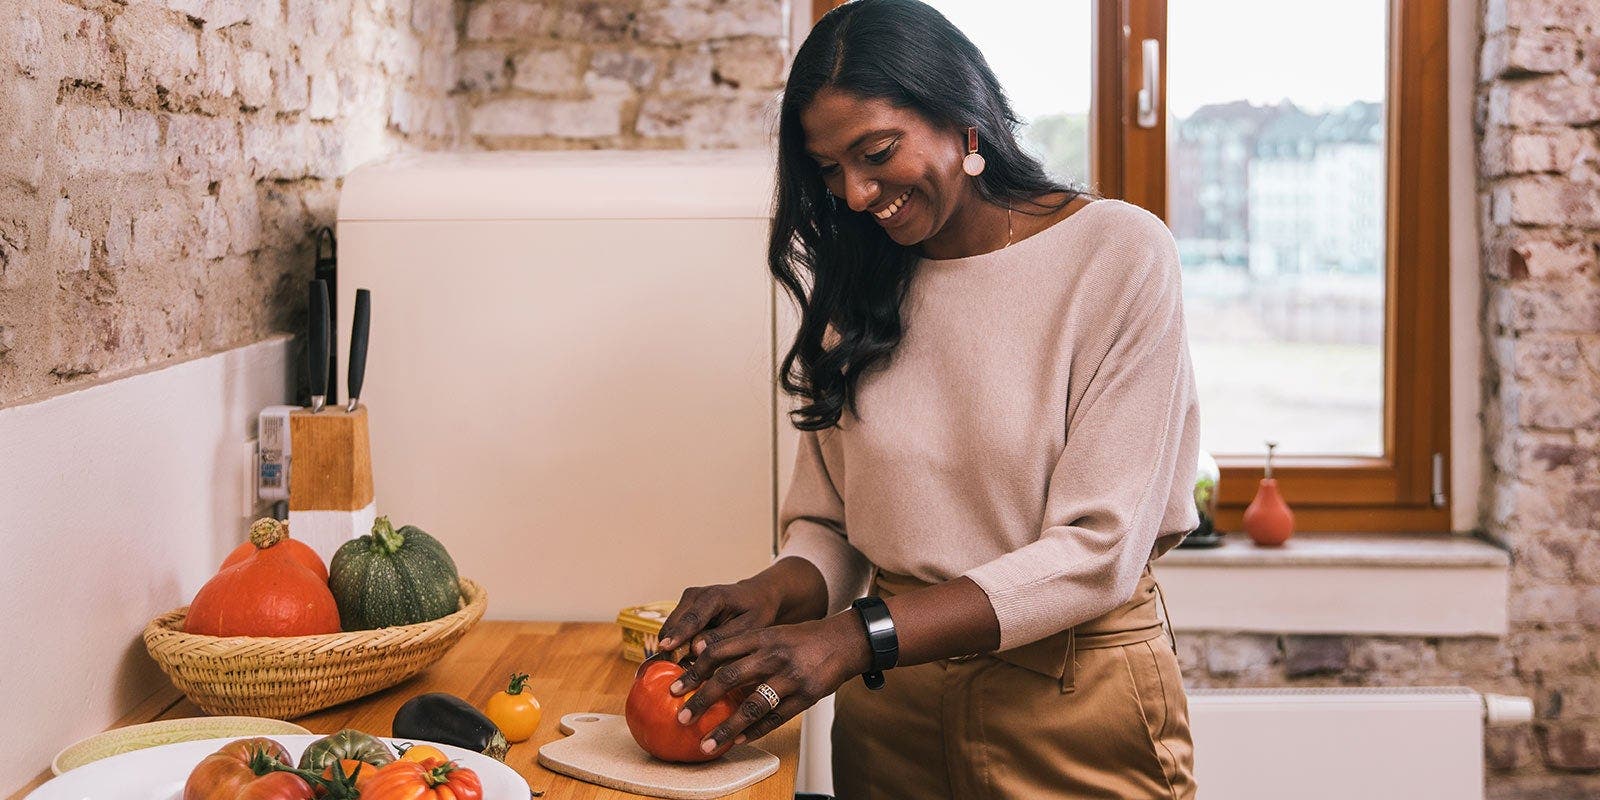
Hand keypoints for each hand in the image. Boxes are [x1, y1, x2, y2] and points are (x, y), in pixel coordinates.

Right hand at [656, 578, 784, 656]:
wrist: (755, 596)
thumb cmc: (756, 612)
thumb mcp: (749, 627)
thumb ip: (722, 638)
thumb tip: (695, 649)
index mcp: (714, 596)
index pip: (693, 618)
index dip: (679, 634)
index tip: (665, 648)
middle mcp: (695, 595)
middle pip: (674, 624)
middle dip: (672, 648)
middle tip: (679, 673)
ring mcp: (686, 600)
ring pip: (670, 628)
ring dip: (674, 648)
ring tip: (685, 668)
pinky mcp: (683, 608)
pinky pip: (674, 630)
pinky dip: (678, 644)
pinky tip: (688, 659)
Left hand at [669, 613, 869, 752]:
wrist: (845, 641)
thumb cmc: (803, 639)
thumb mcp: (772, 633)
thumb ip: (742, 644)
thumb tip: (702, 654)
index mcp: (761, 637)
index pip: (719, 652)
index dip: (694, 671)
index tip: (674, 687)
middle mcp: (773, 656)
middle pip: (729, 678)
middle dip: (702, 700)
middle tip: (683, 717)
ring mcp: (790, 678)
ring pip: (751, 706)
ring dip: (726, 728)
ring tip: (707, 744)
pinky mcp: (805, 697)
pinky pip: (774, 719)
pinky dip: (754, 732)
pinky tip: (737, 741)